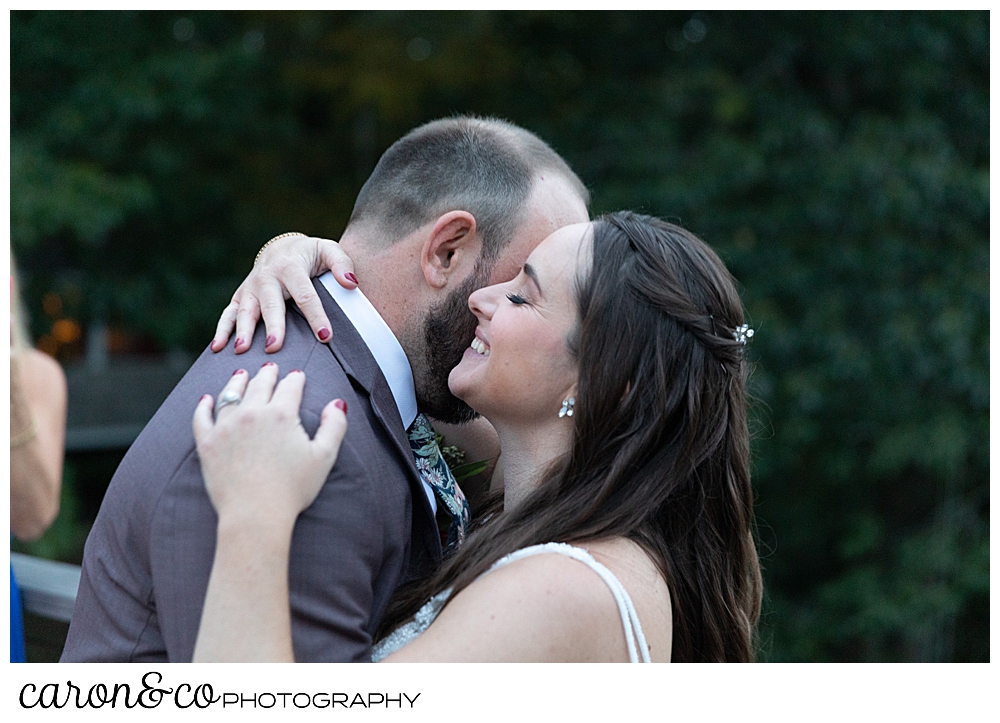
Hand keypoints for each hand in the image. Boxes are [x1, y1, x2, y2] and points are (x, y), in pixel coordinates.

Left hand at [192, 363, 347, 529]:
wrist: (255, 514)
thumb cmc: (292, 489)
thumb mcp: (324, 457)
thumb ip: (334, 426)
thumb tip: (336, 404)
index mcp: (281, 413)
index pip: (289, 386)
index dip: (295, 379)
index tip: (297, 376)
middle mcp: (251, 413)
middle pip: (259, 384)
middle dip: (268, 374)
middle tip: (270, 368)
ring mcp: (226, 426)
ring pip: (230, 394)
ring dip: (237, 381)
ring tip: (240, 375)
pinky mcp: (207, 443)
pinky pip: (201, 416)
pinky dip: (204, 405)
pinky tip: (206, 399)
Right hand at [211, 234, 357, 354]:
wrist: (281, 248)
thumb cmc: (309, 255)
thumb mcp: (328, 250)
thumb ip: (342, 263)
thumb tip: (351, 283)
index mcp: (291, 267)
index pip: (305, 294)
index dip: (316, 316)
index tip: (325, 336)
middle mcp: (267, 277)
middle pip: (271, 305)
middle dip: (273, 326)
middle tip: (275, 347)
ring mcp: (250, 288)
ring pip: (245, 310)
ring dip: (242, 331)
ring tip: (241, 351)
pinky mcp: (240, 297)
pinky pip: (227, 314)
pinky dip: (221, 330)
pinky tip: (217, 348)